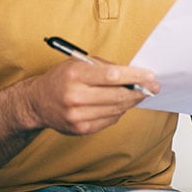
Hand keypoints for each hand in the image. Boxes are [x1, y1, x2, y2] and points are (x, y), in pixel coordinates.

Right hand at [19, 57, 159, 135]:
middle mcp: (75, 96)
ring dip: (131, 102)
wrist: (38, 102)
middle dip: (140, 91)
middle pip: (118, 95)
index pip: (113, 76)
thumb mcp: (79, 63)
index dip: (135, 76)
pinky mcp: (80, 129)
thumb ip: (106, 67)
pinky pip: (110, 120)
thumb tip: (136, 74)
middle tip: (153, 87)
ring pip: (117, 110)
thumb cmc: (62, 78)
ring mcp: (77, 115)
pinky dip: (119, 112)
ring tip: (138, 94)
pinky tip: (120, 105)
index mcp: (75, 74)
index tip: (151, 76)